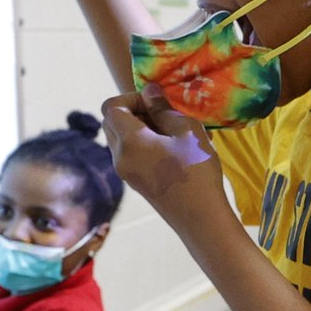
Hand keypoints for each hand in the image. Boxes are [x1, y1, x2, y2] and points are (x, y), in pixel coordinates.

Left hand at [102, 90, 228, 223]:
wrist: (200, 218)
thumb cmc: (196, 170)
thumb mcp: (187, 131)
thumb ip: (164, 109)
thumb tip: (149, 91)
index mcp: (128, 141)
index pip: (110, 107)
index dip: (130, 97)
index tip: (155, 102)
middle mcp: (119, 156)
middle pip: (111, 123)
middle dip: (133, 112)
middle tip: (163, 115)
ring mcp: (125, 172)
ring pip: (120, 139)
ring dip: (139, 128)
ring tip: (171, 132)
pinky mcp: (135, 183)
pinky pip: (129, 154)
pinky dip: (143, 145)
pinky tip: (172, 150)